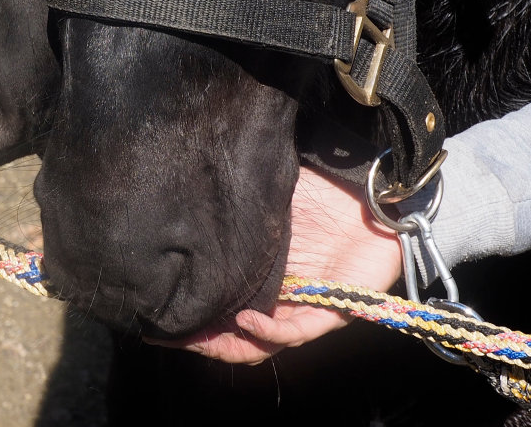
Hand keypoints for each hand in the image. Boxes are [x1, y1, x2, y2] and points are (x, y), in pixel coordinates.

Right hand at [158, 165, 403, 364]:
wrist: (369, 187)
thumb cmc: (317, 188)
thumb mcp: (265, 201)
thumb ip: (238, 218)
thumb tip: (187, 214)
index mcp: (263, 272)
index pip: (225, 306)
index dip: (195, 317)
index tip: (162, 318)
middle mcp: (282, 295)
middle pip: (239, 333)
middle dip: (205, 338)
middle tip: (174, 334)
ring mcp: (307, 305)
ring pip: (266, 342)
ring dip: (232, 343)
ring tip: (204, 334)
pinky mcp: (336, 309)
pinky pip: (299, 330)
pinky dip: (270, 331)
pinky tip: (246, 320)